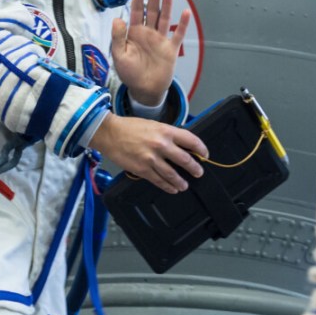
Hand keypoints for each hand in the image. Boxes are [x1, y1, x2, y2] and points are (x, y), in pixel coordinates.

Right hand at [90, 114, 207, 193]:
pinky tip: (172, 189)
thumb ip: (167, 135)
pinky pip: (158, 180)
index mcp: (166, 131)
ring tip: (184, 185)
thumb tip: (181, 145)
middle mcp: (161, 145)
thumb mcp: (153, 125)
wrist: (110, 133)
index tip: (205, 154)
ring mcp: (152, 159)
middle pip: (185, 160)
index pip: (191, 140)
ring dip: (181, 181)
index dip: (201, 149)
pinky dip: (167, 186)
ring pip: (172, 174)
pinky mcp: (142, 169)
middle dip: (195, 168)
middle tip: (198, 173)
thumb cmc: (130, 127)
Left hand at [112, 0, 190, 106]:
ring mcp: (161, 40)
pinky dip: (183, 24)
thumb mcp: (119, 56)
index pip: (136, 11)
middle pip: (152, 11)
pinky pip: (178, 35)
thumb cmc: (130, 73)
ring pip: (165, 18)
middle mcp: (148, 33)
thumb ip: (118, 37)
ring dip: (167, 5)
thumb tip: (118, 19)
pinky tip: (186, 12)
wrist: (145, 90)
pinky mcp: (171, 49)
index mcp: (134, 33)